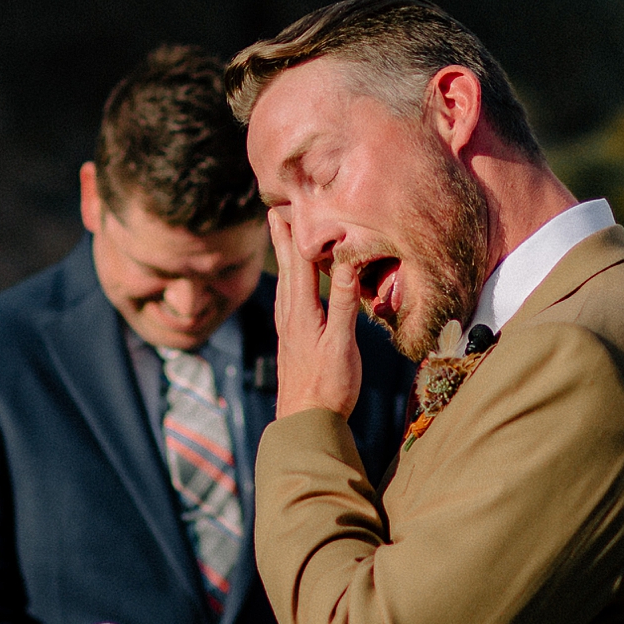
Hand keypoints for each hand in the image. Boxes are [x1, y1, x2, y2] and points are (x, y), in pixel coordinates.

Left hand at [271, 213, 362, 419]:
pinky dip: (290, 277)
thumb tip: (347, 260)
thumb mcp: (341, 343)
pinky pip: (290, 295)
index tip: (293, 200)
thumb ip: (343, 301)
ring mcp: (288, 326)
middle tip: (276, 206)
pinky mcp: (292, 337)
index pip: (298, 258)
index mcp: (301, 309)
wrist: (305, 422)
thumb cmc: (327, 386)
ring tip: (281, 233)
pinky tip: (292, 281)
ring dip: (284, 253)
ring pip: (285, 279)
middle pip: (286, 264)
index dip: (298, 228)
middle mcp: (290, 313)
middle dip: (283, 234)